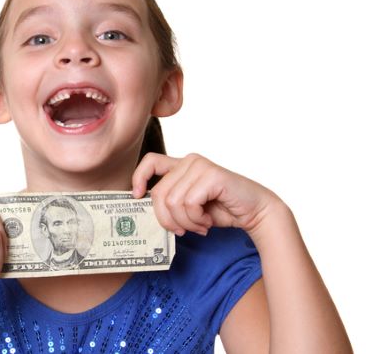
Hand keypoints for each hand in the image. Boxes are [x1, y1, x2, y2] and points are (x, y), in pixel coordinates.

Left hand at [132, 153, 283, 235]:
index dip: (139, 178)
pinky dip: (196, 219)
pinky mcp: (211, 175)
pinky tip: (208, 221)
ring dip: (186, 222)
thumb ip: (169, 200)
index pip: (150, 161)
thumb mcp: (188, 205)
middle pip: (158, 193)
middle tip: (184, 230)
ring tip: (200, 225)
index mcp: (181, 165)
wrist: (255, 212)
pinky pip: (188, 203)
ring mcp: (200, 166)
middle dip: (168, 219)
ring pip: (172, 202)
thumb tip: (142, 204)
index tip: (137, 196)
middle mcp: (189, 161)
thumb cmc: (221, 210)